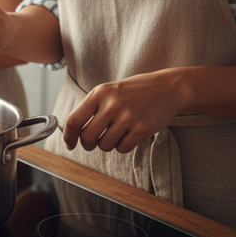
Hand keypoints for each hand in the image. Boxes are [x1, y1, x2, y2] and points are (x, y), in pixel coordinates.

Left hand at [62, 70, 183, 153]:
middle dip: (87, 144)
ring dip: (107, 144)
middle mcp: (111, 105)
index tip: (69, 143)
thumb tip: (73, 129)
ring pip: (104, 145)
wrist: (168, 88)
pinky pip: (122, 148)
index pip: (74, 120)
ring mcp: (127, 118)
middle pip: (87, 137)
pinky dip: (122, 146)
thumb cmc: (135, 91)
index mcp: (99, 93)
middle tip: (92, 143)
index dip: (68, 136)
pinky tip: (128, 134)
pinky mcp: (142, 129)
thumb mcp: (109, 90)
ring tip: (116, 132)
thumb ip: (92, 107)